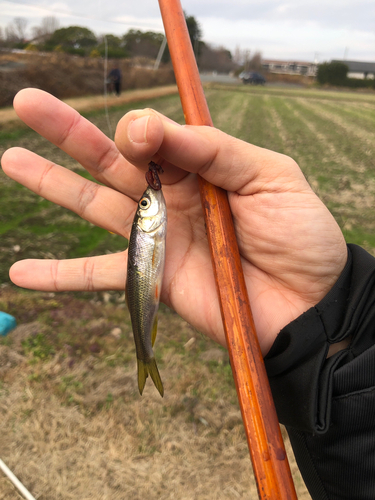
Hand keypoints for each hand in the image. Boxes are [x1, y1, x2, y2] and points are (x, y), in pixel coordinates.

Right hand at [1, 88, 346, 354]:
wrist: (310, 303)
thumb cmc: (301, 235)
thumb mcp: (270, 175)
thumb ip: (213, 149)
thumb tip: (151, 127)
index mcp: (201, 165)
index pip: (154, 135)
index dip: (141, 130)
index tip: (143, 138)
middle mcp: (173, 196)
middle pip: (112, 159)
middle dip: (69, 131)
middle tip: (27, 103)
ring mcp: (160, 237)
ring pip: (96, 205)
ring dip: (52, 184)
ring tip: (12, 161)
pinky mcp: (154, 278)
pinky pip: (101, 275)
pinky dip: (61, 275)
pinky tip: (22, 272)